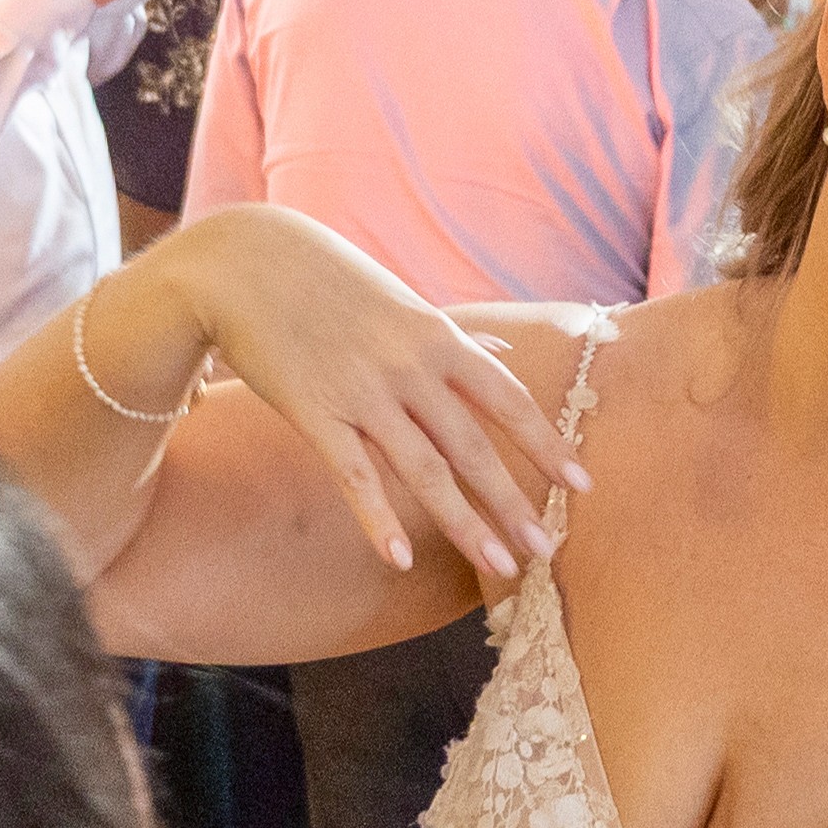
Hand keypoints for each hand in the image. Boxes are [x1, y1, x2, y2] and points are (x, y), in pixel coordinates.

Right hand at [146, 208, 577, 585]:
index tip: (580, 484)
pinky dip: (379, 520)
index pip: (508, 401)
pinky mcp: (316, 413)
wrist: (247, 262)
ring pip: (425, 471)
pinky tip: (400, 558)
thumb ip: (452, 337)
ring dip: (465, 524)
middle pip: (474, 447)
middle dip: (513, 502)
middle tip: (545, 549)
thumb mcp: (402, 300)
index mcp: (439, 338)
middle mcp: (410, 368)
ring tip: (499, 565)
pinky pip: (356, 477)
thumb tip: (501, 353)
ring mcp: (363, 393)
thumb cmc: (330, 280)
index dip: (546, 445)